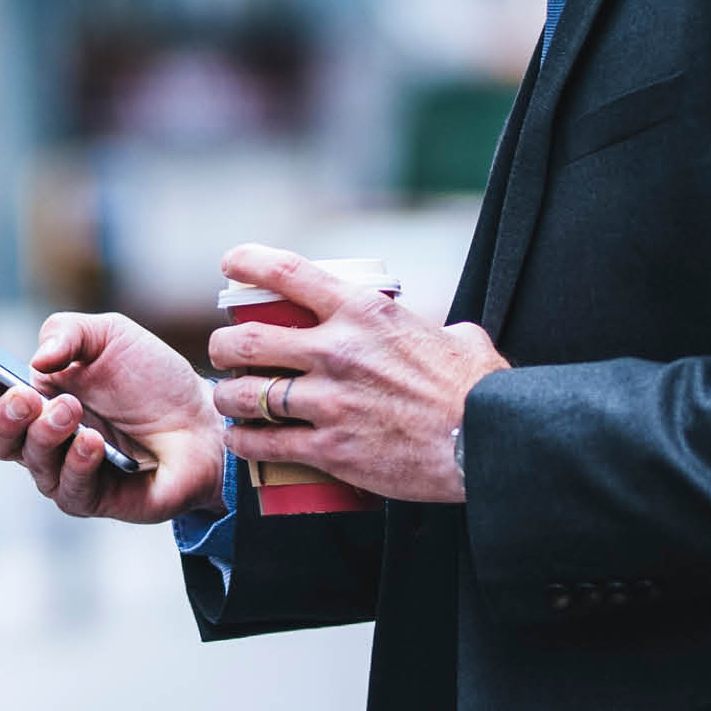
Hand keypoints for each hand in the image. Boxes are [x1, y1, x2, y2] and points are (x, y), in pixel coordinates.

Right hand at [0, 311, 226, 523]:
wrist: (205, 419)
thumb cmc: (152, 378)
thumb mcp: (110, 335)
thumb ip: (68, 332)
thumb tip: (36, 357)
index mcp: (33, 394)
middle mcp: (40, 437)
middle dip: (2, 417)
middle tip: (27, 397)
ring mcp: (64, 470)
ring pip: (31, 463)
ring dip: (45, 435)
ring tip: (72, 411)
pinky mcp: (94, 498)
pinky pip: (69, 489)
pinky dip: (77, 463)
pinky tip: (93, 443)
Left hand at [208, 243, 507, 505]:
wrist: (487, 441)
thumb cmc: (478, 389)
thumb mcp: (456, 337)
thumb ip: (433, 328)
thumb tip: (442, 331)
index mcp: (363, 313)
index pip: (289, 272)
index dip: (249, 262)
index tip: (230, 263)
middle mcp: (336, 351)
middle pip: (247, 340)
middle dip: (223, 346)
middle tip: (223, 353)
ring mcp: (329, 402)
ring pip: (246, 395)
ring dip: (228, 397)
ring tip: (228, 400)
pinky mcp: (330, 448)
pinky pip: (265, 444)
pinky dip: (244, 442)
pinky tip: (241, 440)